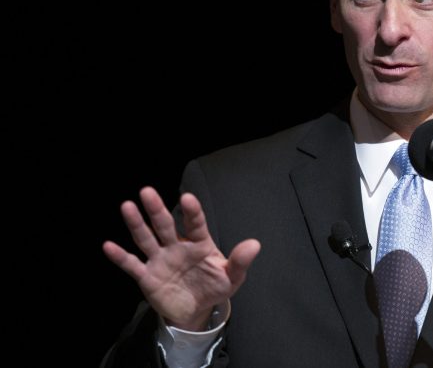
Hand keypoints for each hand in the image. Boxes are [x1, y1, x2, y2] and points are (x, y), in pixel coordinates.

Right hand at [103, 186, 260, 330]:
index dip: (192, 211)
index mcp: (199, 243)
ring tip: (127, 206)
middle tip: (147, 191)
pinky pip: (132, 265)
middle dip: (157, 209)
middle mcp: (177, 246)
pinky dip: (121, 256)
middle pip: (165, 225)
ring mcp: (160, 259)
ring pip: (146, 238)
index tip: (187, 198)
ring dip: (136, 224)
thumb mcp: (232, 277)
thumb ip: (240, 261)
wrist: (195, 310)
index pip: (195, 223)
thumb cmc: (214, 286)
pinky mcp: (147, 276)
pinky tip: (108, 245)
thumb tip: (255, 244)